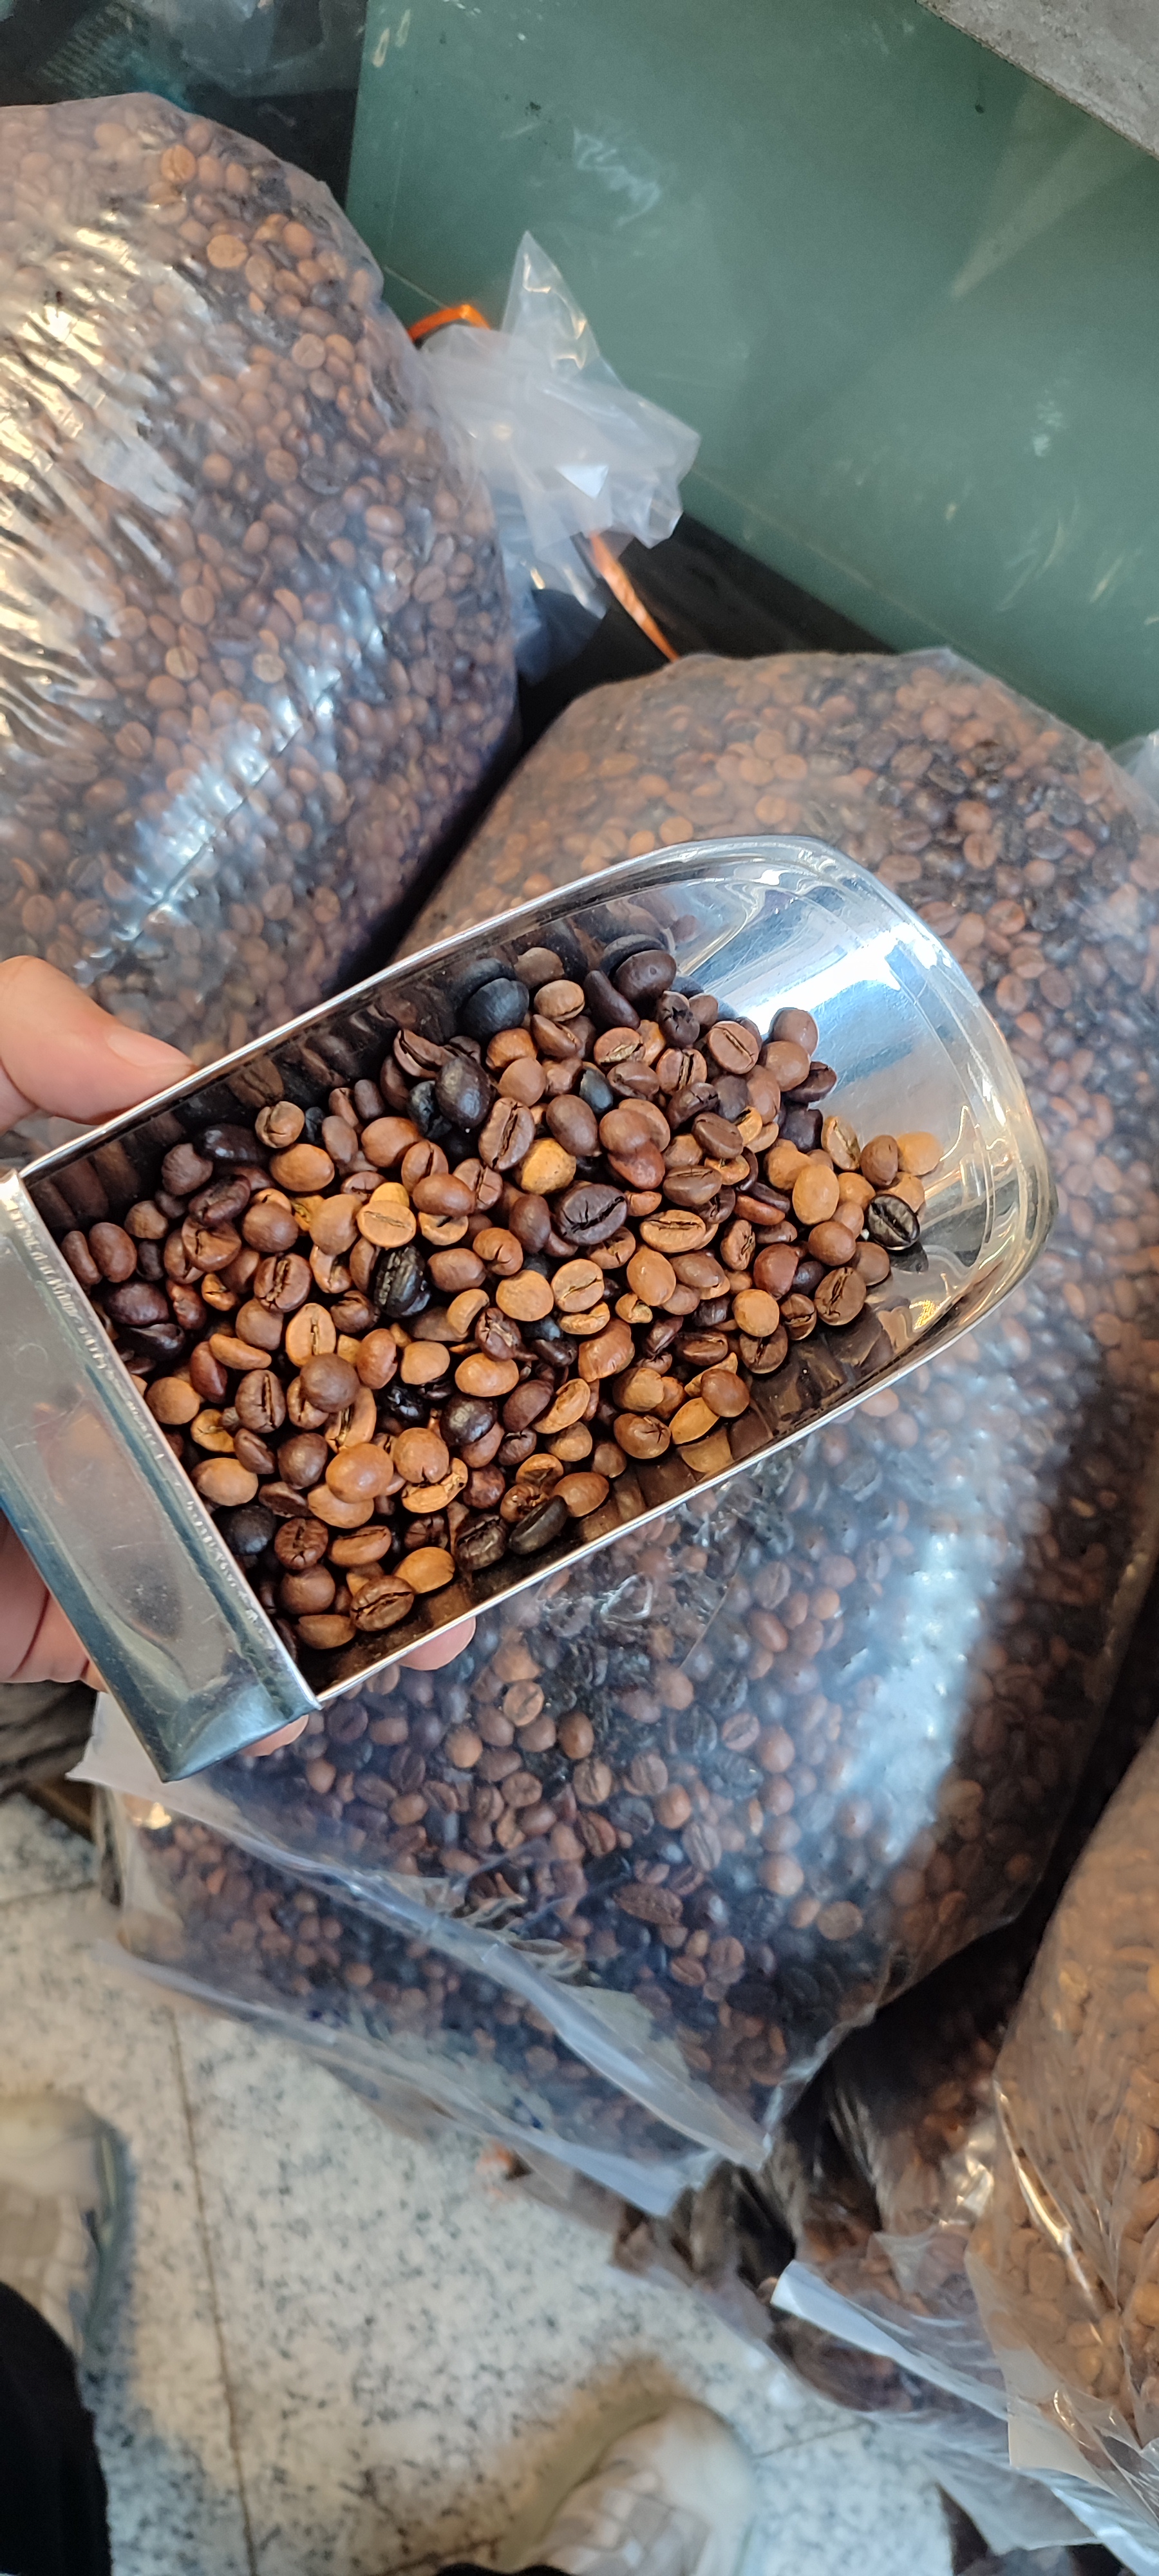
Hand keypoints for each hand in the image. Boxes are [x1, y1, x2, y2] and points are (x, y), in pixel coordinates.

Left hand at [0, 959, 474, 1727]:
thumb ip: (23, 1035)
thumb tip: (170, 1067)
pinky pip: (181, 1648)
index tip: (485, 1251)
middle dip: (415, 1432)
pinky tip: (362, 1668)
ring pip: (264, 1536)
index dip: (377, 1253)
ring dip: (376, 1568)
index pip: (264, 1250)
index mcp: (101, 1261)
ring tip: (467, 1601)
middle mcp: (118, 1378)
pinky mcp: (69, 1617)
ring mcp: (100, 1502)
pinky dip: (279, 1672)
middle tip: (529, 1446)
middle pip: (294, 1400)